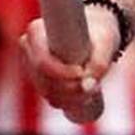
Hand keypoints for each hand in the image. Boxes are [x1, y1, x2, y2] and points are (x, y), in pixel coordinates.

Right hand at [20, 5, 120, 124]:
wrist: (98, 33)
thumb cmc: (100, 32)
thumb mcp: (106, 42)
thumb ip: (100, 63)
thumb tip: (88, 85)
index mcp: (37, 31)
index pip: (42, 62)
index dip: (61, 73)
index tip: (82, 72)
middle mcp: (29, 48)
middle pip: (44, 81)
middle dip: (71, 90)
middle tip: (95, 85)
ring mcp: (32, 66)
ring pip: (48, 93)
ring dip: (72, 98)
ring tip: (94, 89)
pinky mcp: (41, 80)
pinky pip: (52, 98)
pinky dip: (69, 102)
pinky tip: (85, 98)